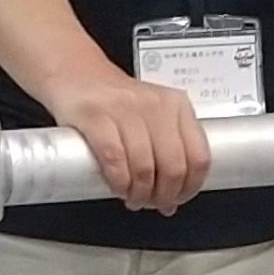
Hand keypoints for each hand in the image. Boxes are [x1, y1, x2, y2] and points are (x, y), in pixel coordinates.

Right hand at [47, 68, 212, 214]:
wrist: (74, 71)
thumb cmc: (114, 101)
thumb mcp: (152, 117)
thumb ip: (167, 152)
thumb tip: (174, 197)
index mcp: (176, 106)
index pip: (198, 156)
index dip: (189, 187)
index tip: (178, 198)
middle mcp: (155, 105)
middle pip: (173, 167)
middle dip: (163, 196)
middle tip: (152, 203)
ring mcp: (125, 108)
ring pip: (145, 168)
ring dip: (139, 194)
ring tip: (133, 198)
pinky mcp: (95, 115)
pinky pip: (115, 159)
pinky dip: (119, 183)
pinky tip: (118, 187)